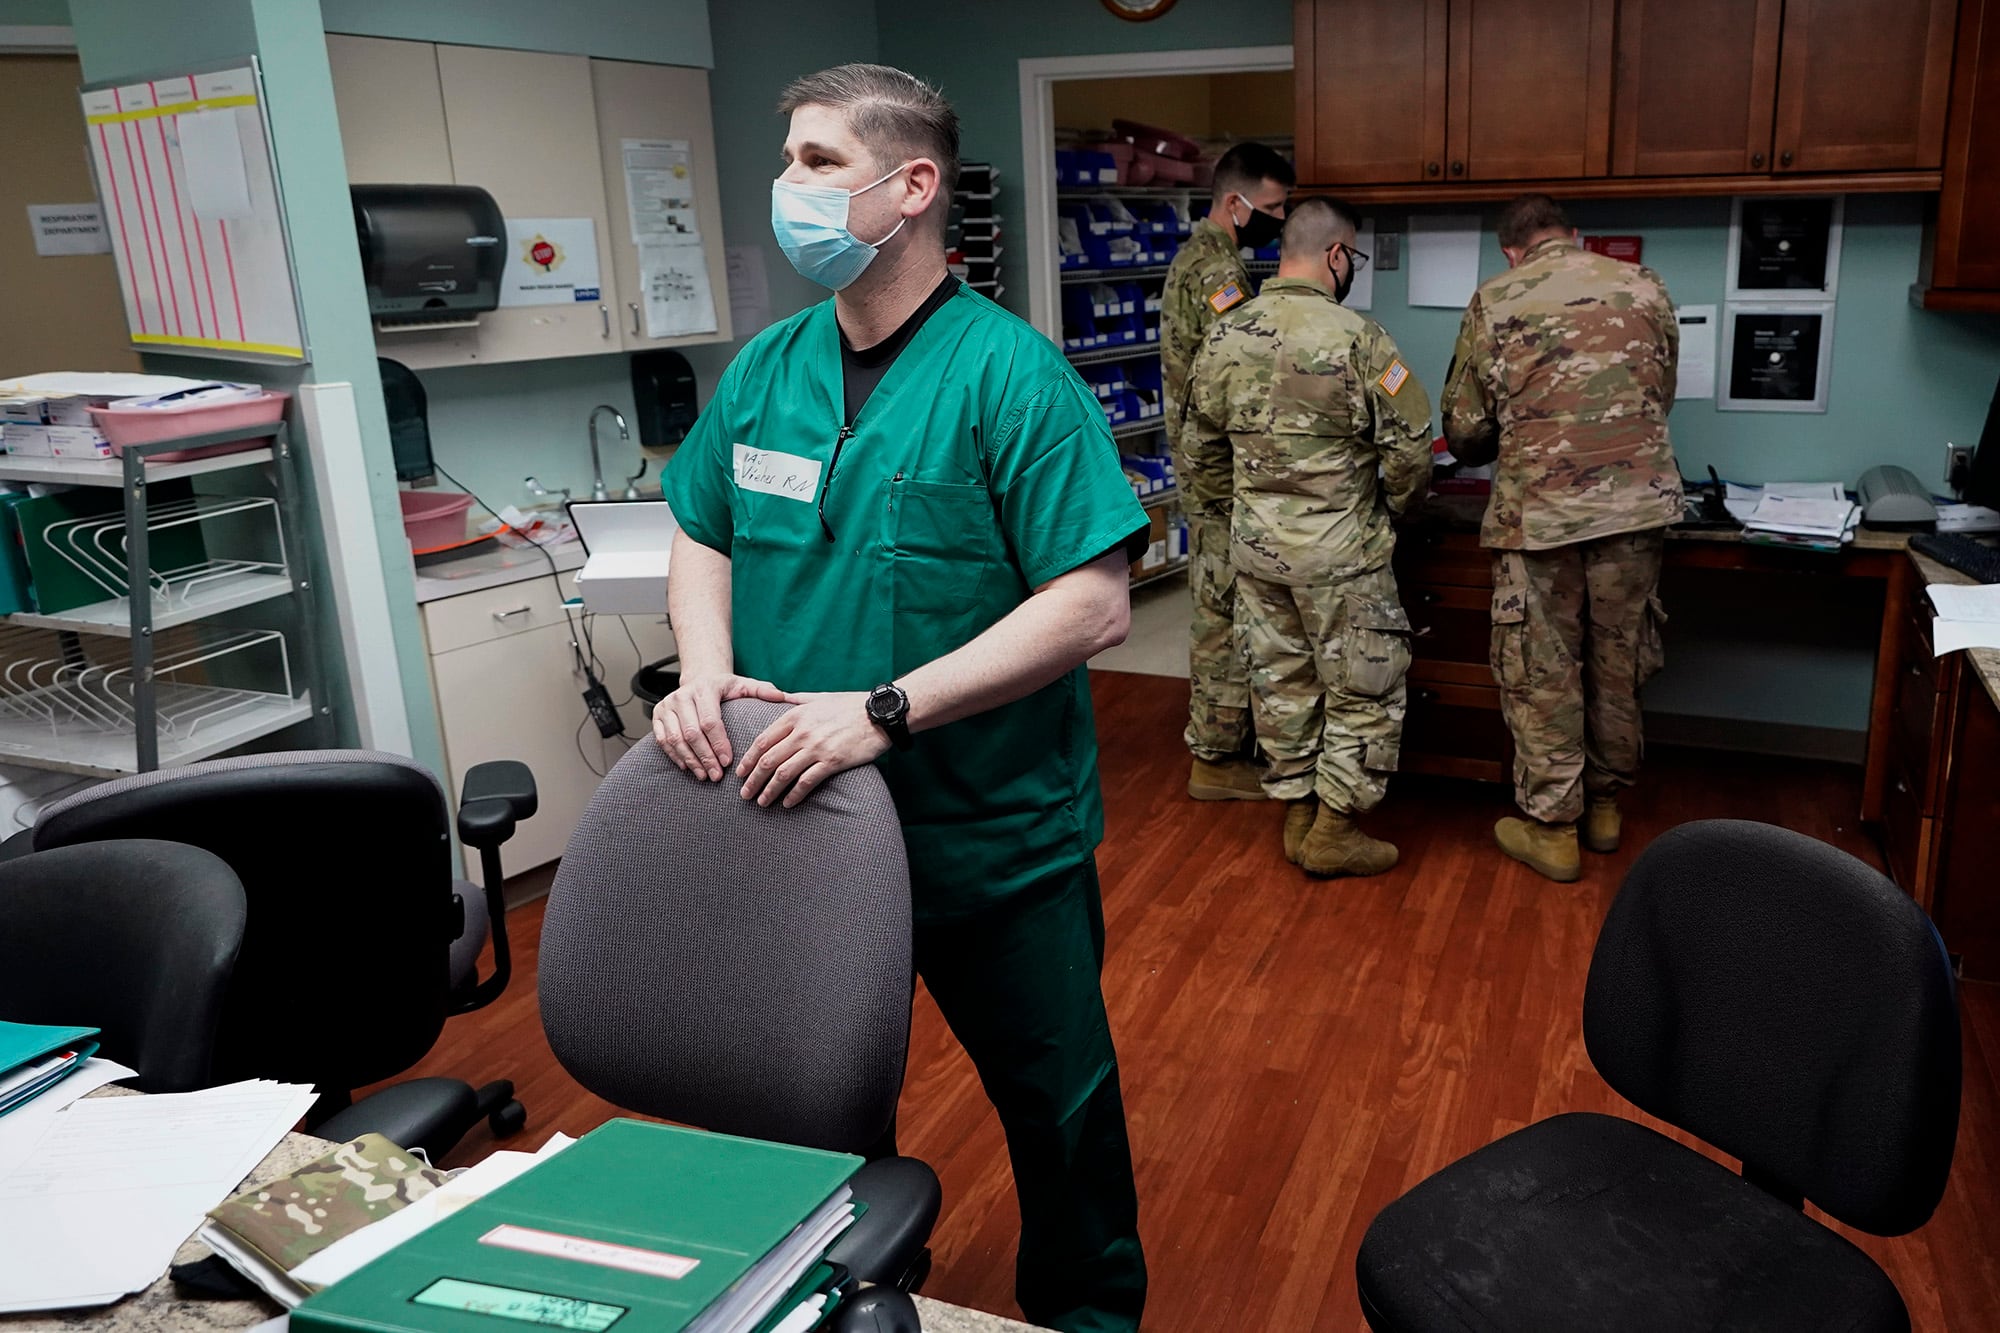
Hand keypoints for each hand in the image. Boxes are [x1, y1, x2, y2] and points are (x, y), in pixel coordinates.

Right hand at [652, 674, 793, 779]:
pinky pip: (662, 740)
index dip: (718, 744)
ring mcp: (667, 705)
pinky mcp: (657, 715)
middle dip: (705, 757)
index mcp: (705, 688)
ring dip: (689, 760)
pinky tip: (688, 768)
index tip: (728, 762)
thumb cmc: (725, 687)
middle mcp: (682, 695)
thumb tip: (786, 698)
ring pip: (675, 738)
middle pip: (691, 732)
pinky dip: (675, 756)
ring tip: (704, 776)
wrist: (699, 678)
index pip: (710, 721)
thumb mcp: (744, 685)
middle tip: (717, 776)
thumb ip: (763, 691)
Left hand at [736, 691, 890, 808]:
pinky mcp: (833, 761)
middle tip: (745, 794)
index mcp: (795, 716)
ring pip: (783, 773)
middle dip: (753, 779)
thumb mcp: (819, 697)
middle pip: (768, 760)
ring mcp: (817, 747)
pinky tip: (787, 803)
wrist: (880, 713)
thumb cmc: (851, 705)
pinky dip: (794, 795)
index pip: (763, 741)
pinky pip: (806, 782)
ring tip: (761, 802)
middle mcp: (802, 732)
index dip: (748, 759)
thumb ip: (797, 700)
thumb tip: (779, 697)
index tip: (740, 772)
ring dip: (769, 791)